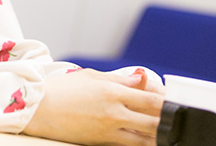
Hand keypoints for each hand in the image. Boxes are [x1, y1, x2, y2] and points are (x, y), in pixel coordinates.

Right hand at [23, 68, 163, 145]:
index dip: (168, 102)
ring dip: (160, 136)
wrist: (37, 109)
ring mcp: (109, 130)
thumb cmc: (60, 89)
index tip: (176, 103)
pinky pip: (130, 145)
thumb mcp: (90, 76)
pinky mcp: (102, 142)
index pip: (152, 99)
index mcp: (112, 91)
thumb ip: (120, 79)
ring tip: (169, 133)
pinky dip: (143, 143)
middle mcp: (114, 111)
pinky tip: (150, 141)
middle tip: (178, 119)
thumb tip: (142, 78)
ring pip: (146, 138)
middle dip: (169, 120)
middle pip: (154, 120)